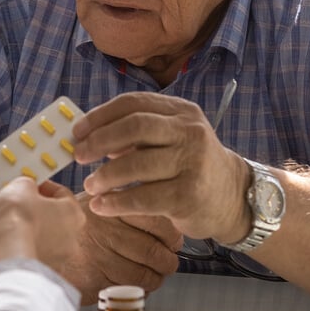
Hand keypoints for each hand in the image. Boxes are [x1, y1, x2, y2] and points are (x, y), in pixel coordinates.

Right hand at [0, 178, 84, 275]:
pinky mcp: (37, 269)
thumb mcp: (21, 185)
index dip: (39, 184)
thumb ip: (27, 183)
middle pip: (44, 212)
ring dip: (12, 218)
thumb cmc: (19, 217)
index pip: (60, 193)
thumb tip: (26, 187)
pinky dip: (11, 236)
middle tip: (3, 192)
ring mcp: (55, 257)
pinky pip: (24, 246)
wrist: (7, 256)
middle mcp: (70, 238)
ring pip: (32, 230)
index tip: (24, 181)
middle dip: (20, 201)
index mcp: (74, 214)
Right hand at [0, 182, 183, 303]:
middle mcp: (106, 232)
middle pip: (156, 246)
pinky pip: (130, 289)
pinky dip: (141, 290)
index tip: (171, 232)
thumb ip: (56, 192)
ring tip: (161, 273)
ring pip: (149, 270)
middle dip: (169, 254)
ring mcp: (102, 259)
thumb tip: (51, 188)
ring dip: (159, 274)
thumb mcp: (42, 193)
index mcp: (102, 207)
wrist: (6, 243)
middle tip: (173, 256)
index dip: (167, 226)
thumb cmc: (23, 217)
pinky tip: (141, 287)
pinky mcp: (94, 284)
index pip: (150, 214)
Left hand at [72, 91, 249, 244]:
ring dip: (104, 176)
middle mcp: (190, 132)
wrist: (232, 197)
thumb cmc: (189, 165)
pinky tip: (101, 206)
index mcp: (181, 111)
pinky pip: (142, 198)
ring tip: (89, 186)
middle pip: (135, 127)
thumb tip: (87, 135)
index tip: (77, 132)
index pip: (133, 103)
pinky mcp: (189, 195)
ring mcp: (192, 163)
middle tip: (78, 156)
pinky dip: (116, 203)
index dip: (99, 116)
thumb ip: (136, 133)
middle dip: (99, 141)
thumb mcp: (170, 138)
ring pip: (136, 164)